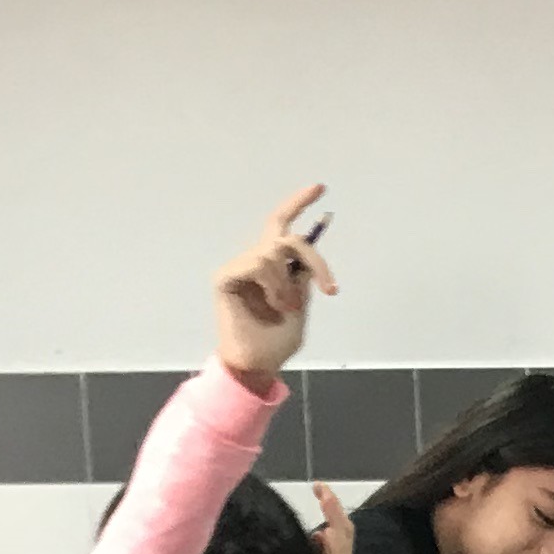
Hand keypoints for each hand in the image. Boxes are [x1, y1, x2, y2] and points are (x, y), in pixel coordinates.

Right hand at [215, 183, 338, 382]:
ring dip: (288, 284)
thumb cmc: (277, 342)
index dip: (299, 203)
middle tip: (326, 286)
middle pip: (284, 233)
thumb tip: (307, 254)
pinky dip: (273, 285)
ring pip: (274, 252)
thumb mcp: (301, 306)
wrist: (257, 364)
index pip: (283, 226)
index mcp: (274, 267)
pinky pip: (258, 264)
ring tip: (287, 308)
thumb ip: (302, 278)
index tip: (320, 188)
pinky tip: (273, 304)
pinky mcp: (226, 276)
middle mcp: (255, 261)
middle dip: (312, 255)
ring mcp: (240, 267)